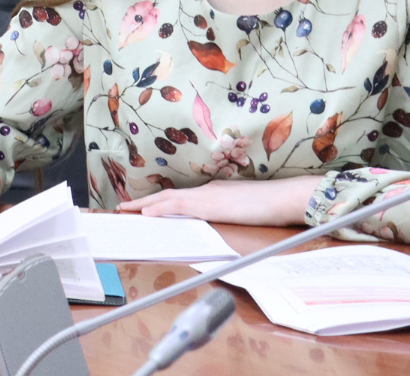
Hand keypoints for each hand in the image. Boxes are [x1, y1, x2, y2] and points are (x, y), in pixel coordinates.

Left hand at [116, 175, 323, 225]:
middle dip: (145, 202)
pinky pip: (179, 207)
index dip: (158, 201)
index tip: (142, 206)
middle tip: (124, 207)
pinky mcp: (211, 205)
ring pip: (168, 199)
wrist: (285, 197)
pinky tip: (147, 213)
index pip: (179, 198)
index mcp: (213, 193)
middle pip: (168, 196)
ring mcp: (207, 196)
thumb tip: (218, 219)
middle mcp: (206, 191)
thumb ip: (228, 212)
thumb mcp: (243, 210)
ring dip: (146, 205)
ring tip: (126, 210)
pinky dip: (161, 208)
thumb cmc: (271, 205)